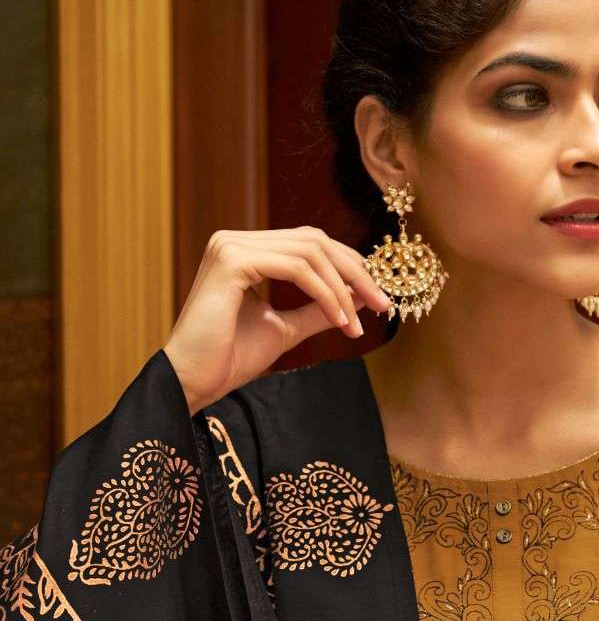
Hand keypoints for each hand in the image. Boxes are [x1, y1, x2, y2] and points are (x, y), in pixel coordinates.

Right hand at [163, 226, 391, 413]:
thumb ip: (316, 309)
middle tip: (382, 305)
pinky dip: (326, 294)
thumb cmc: (229, 358)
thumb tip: (356, 299)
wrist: (193, 381)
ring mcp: (230, 246)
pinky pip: (297, 268)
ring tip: (357, 323)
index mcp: (244, 251)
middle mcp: (234, 240)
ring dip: (344, 289)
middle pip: (315, 240)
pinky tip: (339, 320)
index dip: (348, 266)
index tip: (376, 298)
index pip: (309, 243)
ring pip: (310, 252)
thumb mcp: (285, 329)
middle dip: (356, 272)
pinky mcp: (231, 261)